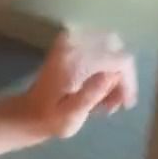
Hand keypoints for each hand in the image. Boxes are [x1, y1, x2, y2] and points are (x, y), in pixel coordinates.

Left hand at [23, 30, 137, 140]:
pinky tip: (99, 90)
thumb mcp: (71, 115)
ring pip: (111, 48)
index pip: (120, 59)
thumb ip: (90, 95)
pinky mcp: (71, 43)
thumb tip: (111, 75)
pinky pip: (100, 48)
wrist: (28, 112)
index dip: (129, 81)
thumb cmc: (50, 119)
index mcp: (75, 59)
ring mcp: (72, 39)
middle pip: (117, 49)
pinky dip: (105, 67)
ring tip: (106, 101)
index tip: (126, 104)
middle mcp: (74, 42)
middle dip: (122, 76)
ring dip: (114, 73)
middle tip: (115, 103)